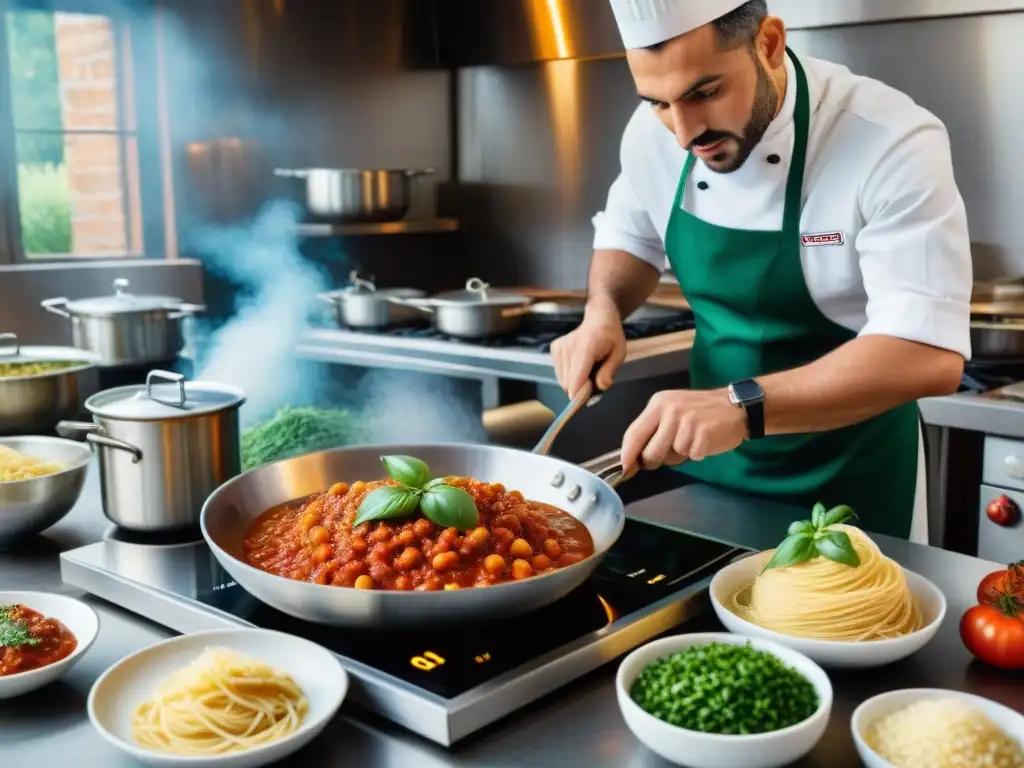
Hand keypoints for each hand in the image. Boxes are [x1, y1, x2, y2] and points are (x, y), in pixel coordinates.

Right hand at [551, 306, 626, 398]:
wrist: (598, 319)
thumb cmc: (611, 338)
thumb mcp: (619, 354)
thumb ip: (609, 371)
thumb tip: (601, 387)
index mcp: (587, 347)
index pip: (576, 378)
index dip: (580, 394)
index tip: (588, 398)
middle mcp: (568, 347)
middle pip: (569, 384)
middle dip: (581, 389)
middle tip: (594, 380)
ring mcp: (559, 347)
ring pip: (563, 381)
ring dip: (575, 383)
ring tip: (587, 369)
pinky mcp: (554, 349)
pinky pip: (560, 374)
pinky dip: (569, 376)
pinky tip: (579, 365)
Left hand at [620, 389, 747, 471]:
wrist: (736, 406)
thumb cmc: (701, 412)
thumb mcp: (672, 412)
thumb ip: (653, 430)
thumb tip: (633, 458)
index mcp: (658, 403)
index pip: (633, 433)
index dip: (627, 455)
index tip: (624, 470)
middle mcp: (670, 410)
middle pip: (650, 451)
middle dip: (656, 460)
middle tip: (670, 453)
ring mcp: (687, 420)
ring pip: (671, 456)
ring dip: (680, 455)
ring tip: (691, 441)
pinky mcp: (703, 432)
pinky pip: (691, 456)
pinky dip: (697, 454)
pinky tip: (704, 441)